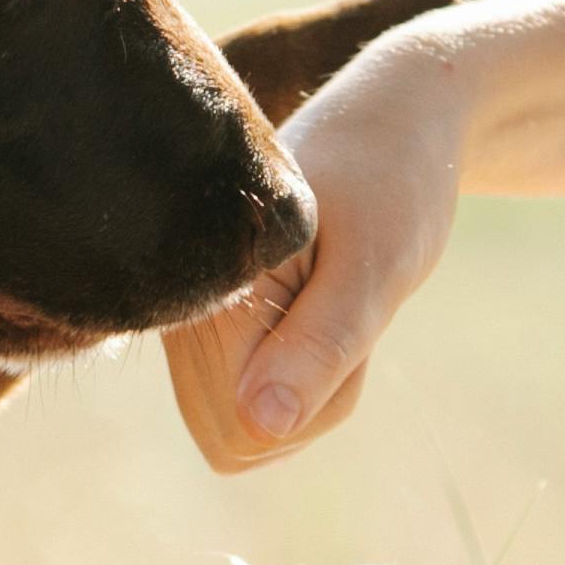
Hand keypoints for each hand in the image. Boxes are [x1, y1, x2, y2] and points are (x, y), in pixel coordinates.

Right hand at [166, 39, 459, 470]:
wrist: (389, 127)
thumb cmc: (390, 185)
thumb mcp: (373, 270)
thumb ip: (319, 348)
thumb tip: (260, 427)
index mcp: (203, 288)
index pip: (241, 427)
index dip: (314, 395)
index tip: (343, 310)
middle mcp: (174, 309)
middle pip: (238, 437)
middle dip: (312, 398)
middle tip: (343, 307)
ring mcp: (186, 322)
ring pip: (246, 429)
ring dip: (311, 388)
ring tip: (332, 299)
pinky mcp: (207, 328)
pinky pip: (252, 408)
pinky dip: (304, 376)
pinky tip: (317, 309)